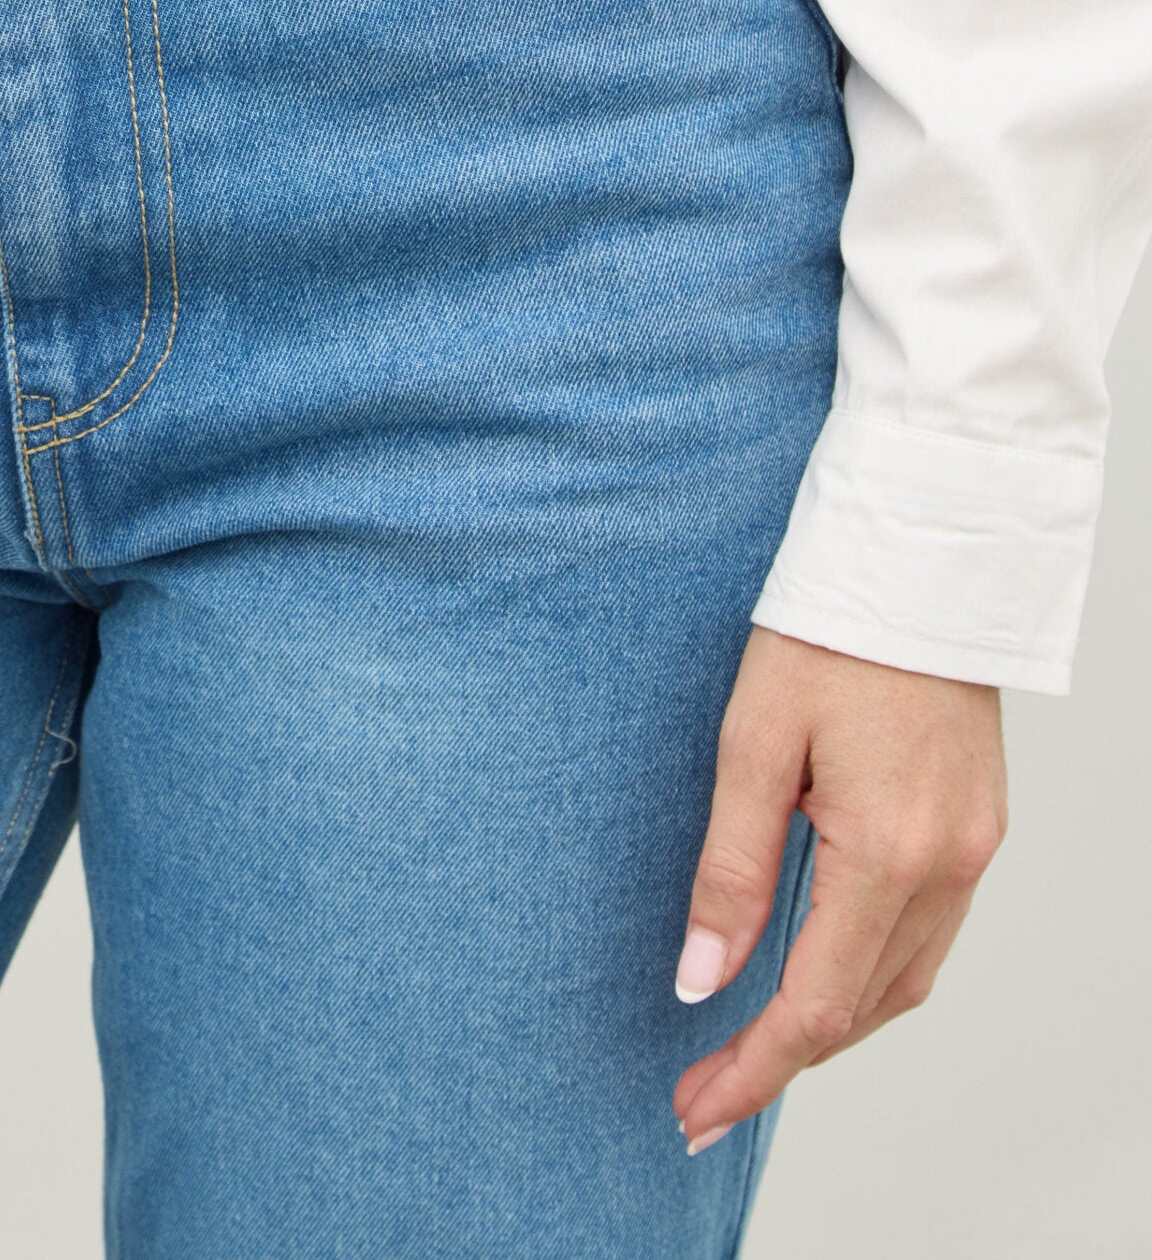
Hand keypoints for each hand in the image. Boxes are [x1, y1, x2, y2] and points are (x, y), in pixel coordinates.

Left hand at [671, 625, 1005, 1154]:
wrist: (918, 563)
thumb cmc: (826, 635)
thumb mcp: (752, 745)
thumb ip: (730, 871)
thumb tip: (701, 979)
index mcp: (888, 852)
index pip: (814, 1007)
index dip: (751, 1071)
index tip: (695, 1111)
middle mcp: (946, 867)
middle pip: (860, 1010)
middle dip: (780, 1062)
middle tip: (705, 1093)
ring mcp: (973, 851)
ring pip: (902, 983)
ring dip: (829, 1026)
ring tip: (751, 1050)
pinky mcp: (977, 828)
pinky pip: (926, 936)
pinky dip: (869, 975)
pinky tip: (821, 976)